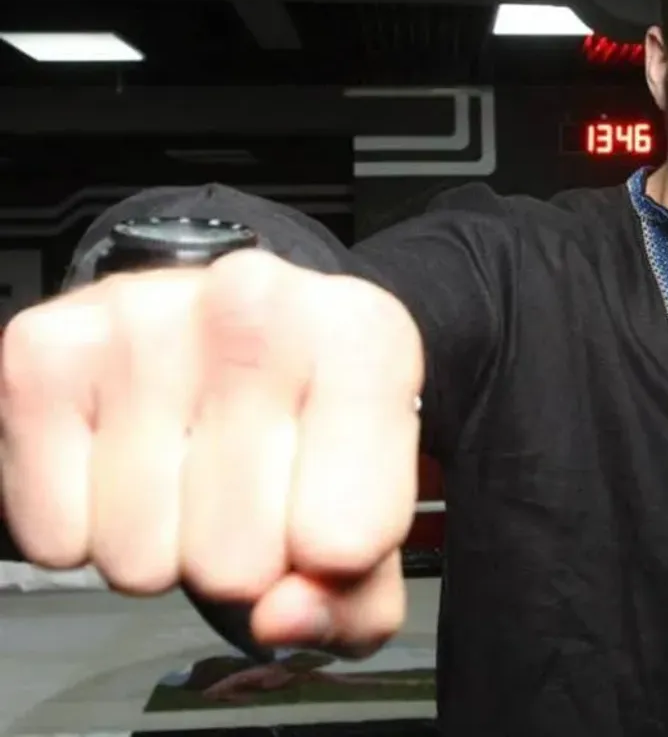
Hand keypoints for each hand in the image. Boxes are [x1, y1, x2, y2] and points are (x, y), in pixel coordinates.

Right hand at [0, 249, 422, 656]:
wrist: (235, 331)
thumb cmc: (308, 423)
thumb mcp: (370, 508)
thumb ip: (355, 596)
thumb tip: (282, 617)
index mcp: (365, 335)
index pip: (347, 537)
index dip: (329, 564)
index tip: (325, 513)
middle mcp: (257, 304)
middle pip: (237, 559)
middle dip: (239, 560)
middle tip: (247, 494)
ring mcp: (143, 317)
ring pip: (139, 556)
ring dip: (162, 544)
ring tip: (188, 471)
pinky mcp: (44, 349)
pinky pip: (58, 534)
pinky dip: (85, 526)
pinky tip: (124, 460)